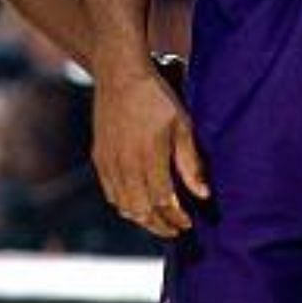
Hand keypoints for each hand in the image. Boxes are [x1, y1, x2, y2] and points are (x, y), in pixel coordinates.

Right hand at [90, 61, 208, 238]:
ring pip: (124, 206)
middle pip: (142, 210)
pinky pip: (110, 193)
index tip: (189, 222)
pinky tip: (137, 203)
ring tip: (158, 220)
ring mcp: (109, 161)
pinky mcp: (98, 157)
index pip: (163, 202)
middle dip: (160, 226)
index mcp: (148, 157)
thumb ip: (191, 163)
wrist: (120, 73)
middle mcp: (125, 164)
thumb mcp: (182, 126)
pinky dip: (124, 205)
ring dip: (142, 218)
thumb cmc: (155, 96)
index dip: (177, 218)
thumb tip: (202, 194)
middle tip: (176, 229)